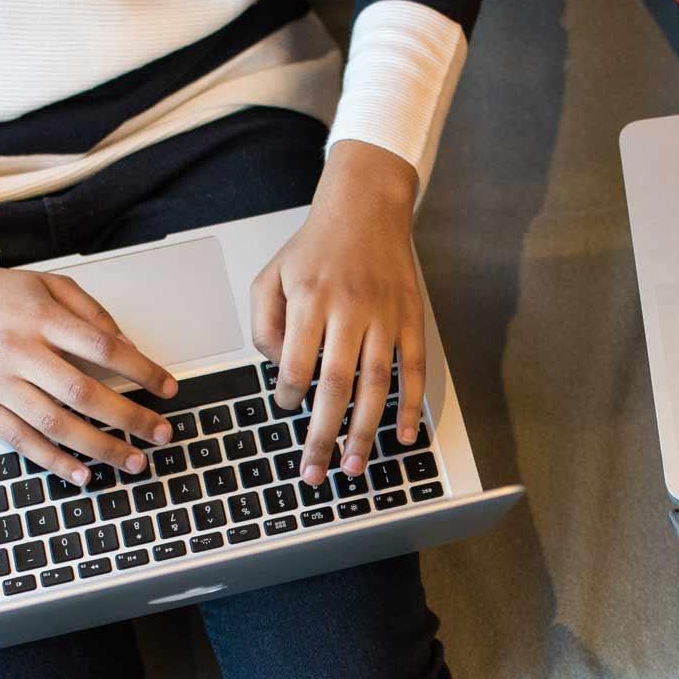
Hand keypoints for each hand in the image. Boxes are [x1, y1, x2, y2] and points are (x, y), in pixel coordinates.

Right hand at [0, 247, 177, 483]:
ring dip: (99, 448)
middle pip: (84, 392)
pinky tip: (83, 474)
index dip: (142, 370)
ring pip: (55, 424)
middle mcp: (20, 352)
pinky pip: (20, 441)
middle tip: (161, 434)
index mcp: (41, 318)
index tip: (168, 387)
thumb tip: (127, 345)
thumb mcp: (47, 283)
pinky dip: (53, 461)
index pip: (104, 348)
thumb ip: (90, 312)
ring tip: (133, 461)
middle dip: (129, 418)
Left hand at [250, 140, 426, 486]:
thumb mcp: (270, 274)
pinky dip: (410, 406)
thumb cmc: (315, 246)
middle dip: (323, 435)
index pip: (297, 364)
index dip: (287, 395)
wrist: (367, 206)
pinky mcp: (410, 318)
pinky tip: (403, 436)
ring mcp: (384, 316)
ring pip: (375, 385)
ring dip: (364, 431)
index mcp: (309, 300)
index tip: (285, 407)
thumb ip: (264, 324)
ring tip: (353, 466)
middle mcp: (349, 310)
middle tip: (314, 472)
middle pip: (336, 386)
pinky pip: (413, 370)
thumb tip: (281, 371)